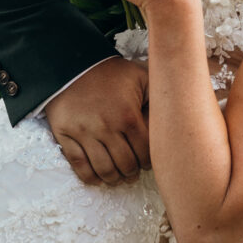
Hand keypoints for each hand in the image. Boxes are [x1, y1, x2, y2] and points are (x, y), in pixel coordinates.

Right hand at [45, 55, 150, 186]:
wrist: (74, 64)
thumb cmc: (111, 73)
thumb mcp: (140, 76)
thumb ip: (159, 94)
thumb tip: (176, 113)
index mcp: (128, 115)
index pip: (145, 152)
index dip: (149, 162)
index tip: (148, 163)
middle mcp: (106, 126)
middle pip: (126, 164)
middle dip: (133, 173)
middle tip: (134, 172)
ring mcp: (85, 133)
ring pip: (104, 169)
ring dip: (115, 178)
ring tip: (119, 177)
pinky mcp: (66, 135)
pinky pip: (79, 165)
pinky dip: (91, 177)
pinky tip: (99, 178)